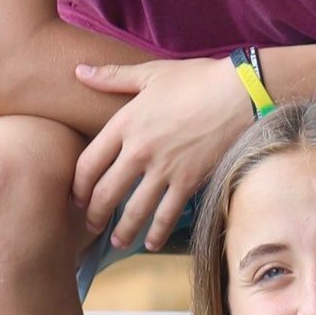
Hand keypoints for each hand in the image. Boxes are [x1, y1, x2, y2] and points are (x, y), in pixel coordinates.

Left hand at [71, 55, 255, 246]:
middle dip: (94, 214)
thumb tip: (79, 71)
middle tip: (90, 225)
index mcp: (125, 123)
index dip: (77, 185)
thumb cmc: (196, 79)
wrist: (239, 93)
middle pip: (105, 192)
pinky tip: (151, 243)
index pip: (88, 163)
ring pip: (134, 210)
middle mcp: (139, 150)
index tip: (76, 196)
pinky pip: (167, 215)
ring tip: (117, 242)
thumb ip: (111, 77)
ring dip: (122, 231)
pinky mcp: (189, 181)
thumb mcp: (150, 73)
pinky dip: (157, 233)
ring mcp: (164, 169)